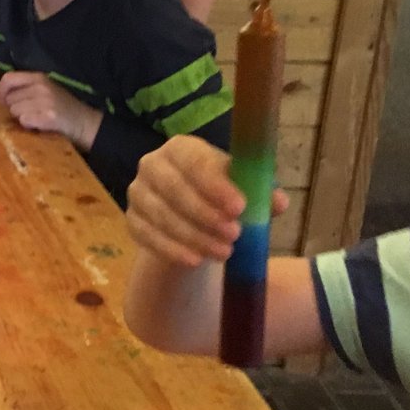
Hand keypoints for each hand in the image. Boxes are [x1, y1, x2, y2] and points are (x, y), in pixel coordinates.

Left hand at [0, 72, 101, 149]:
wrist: (83, 122)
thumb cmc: (61, 106)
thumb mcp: (45, 89)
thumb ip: (25, 88)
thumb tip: (1, 95)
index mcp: (39, 77)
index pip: (8, 78)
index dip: (1, 91)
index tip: (2, 101)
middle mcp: (41, 87)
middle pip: (10, 99)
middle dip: (15, 108)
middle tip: (29, 112)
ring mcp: (44, 101)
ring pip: (15, 111)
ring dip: (22, 118)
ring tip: (36, 117)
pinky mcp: (47, 117)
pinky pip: (24, 121)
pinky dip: (29, 126)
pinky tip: (40, 124)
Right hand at [127, 135, 289, 268]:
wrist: (190, 219)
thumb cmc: (219, 197)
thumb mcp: (243, 192)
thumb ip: (260, 195)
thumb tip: (277, 202)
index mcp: (182, 148)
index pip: (195, 161)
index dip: (216, 185)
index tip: (239, 208)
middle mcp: (153, 165)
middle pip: (173, 187)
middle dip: (204, 214)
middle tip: (234, 234)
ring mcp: (138, 193)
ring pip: (161, 214)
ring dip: (193, 236)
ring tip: (224, 252)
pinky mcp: (131, 220)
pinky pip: (147, 235)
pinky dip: (172, 250)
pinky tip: (196, 261)